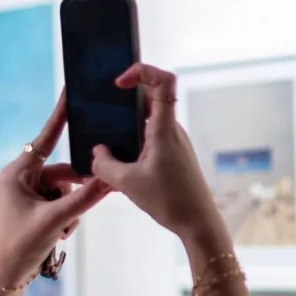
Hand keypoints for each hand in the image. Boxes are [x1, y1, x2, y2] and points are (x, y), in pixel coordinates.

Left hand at [0, 94, 110, 285]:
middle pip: (63, 171)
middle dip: (74, 190)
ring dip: (70, 208)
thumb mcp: (55, 220)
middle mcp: (22, 178)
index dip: (60, 117)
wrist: (5, 277)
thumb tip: (109, 180)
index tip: (70, 95)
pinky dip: (66, 216)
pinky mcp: (35, 207)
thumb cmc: (20, 246)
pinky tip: (59, 234)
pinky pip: (62, 202)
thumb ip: (84, 198)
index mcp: (18, 172)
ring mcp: (28, 193)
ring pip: (65, 189)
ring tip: (61, 230)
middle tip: (88, 199)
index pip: (45, 138)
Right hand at [91, 62, 223, 245]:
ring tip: (103, 138)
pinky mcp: (173, 156)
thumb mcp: (127, 183)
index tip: (119, 83)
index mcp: (164, 128)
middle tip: (101, 108)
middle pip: (150, 99)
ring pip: (147, 121)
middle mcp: (172, 130)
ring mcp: (174, 142)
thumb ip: (105, 165)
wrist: (199, 223)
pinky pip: (149, 139)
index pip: (163, 81)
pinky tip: (117, 161)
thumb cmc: (170, 201)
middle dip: (124, 99)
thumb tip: (96, 153)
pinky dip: (132, 142)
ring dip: (126, 125)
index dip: (142, 71)